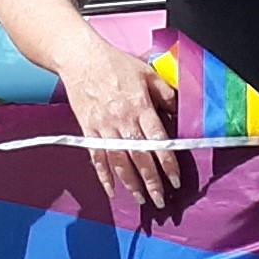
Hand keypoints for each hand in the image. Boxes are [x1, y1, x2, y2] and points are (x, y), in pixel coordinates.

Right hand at [61, 45, 180, 221]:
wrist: (80, 58)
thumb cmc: (114, 63)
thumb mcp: (146, 72)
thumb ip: (164, 93)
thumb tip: (178, 112)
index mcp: (140, 106)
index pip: (158, 141)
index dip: (167, 163)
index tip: (175, 180)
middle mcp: (122, 120)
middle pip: (139, 157)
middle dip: (151, 182)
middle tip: (160, 201)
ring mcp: (103, 127)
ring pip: (119, 161)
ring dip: (130, 183)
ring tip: (140, 200)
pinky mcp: (88, 129)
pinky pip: (97, 157)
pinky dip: (103, 175)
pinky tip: (111, 190)